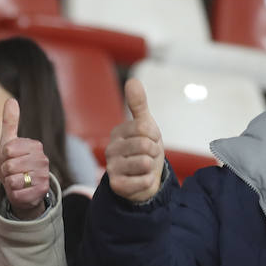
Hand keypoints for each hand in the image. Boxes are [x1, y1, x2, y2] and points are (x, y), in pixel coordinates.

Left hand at [0, 98, 51, 219]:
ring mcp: (43, 176)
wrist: (21, 187)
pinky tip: (21, 190)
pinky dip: (14, 193)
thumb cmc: (13, 162)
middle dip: (5, 171)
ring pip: (13, 180)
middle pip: (9, 166)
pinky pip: (17, 193)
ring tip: (16, 180)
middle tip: (12, 172)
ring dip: (9, 182)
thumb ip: (10, 122)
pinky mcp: (40, 192)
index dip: (3, 157)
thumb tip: (11, 99)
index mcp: (35, 145)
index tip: (9, 158)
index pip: (8, 149)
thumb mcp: (8, 142)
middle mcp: (43, 160)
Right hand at [105, 79, 165, 202]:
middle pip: (145, 145)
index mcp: (118, 132)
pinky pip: (143, 181)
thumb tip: (132, 80)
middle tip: (148, 156)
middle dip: (154, 152)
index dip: (154, 136)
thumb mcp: (146, 126)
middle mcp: (111, 149)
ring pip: (144, 163)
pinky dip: (148, 181)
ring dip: (151, 167)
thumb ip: (138, 104)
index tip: (150, 141)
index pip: (144, 127)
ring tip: (144, 168)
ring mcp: (112, 167)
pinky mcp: (117, 185)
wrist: (142, 180)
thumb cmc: (144, 151)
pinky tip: (141, 180)